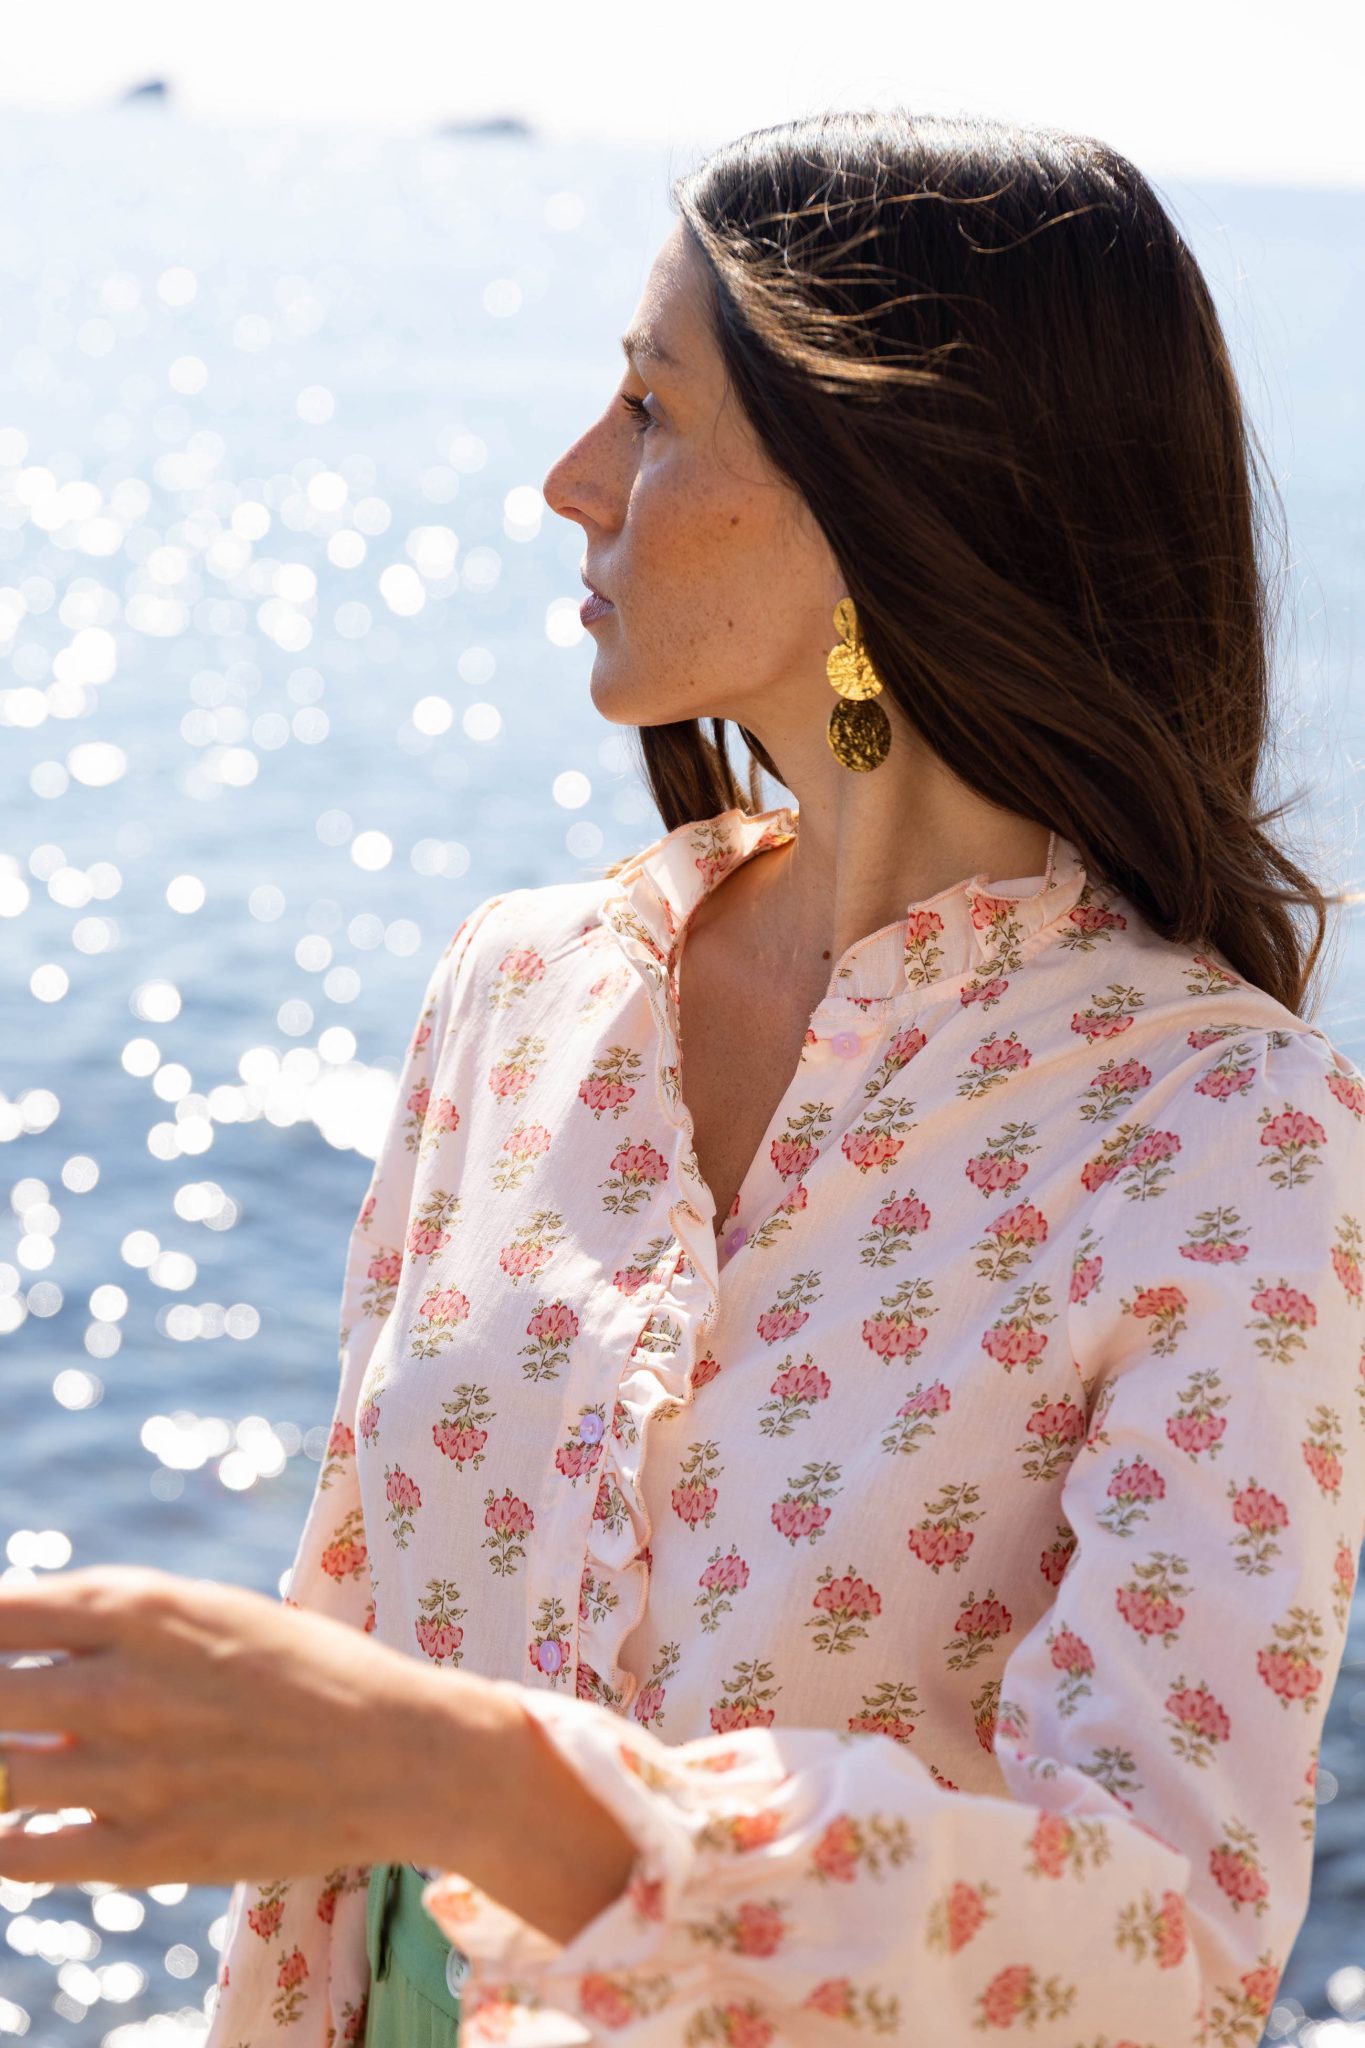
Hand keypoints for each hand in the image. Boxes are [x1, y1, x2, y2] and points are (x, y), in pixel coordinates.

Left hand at [0, 1562, 494, 1888]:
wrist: (401, 1754)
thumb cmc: (306, 1670)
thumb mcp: (212, 1615)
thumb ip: (114, 1632)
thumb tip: (17, 1665)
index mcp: (143, 1609)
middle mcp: (124, 1687)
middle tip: (9, 1711)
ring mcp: (129, 1774)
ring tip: (21, 1762)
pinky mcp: (143, 1850)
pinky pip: (16, 1853)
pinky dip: (4, 1837)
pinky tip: (24, 1823)